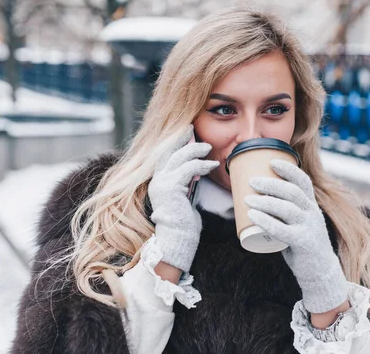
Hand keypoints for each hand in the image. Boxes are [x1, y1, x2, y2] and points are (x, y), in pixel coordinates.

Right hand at [148, 125, 219, 271]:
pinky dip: (202, 164)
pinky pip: (189, 168)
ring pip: (180, 157)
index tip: (186, 132)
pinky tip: (212, 164)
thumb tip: (196, 172)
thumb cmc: (184, 225)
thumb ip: (186, 184)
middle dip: (181, 138)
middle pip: (169, 151)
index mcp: (159, 182)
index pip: (165, 156)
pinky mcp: (171, 187)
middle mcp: (157, 181)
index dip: (175, 142)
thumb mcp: (184, 198)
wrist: (177, 240)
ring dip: (196, 150)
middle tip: (193, 128)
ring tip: (208, 148)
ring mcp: (162, 183)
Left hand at [244, 159, 348, 312]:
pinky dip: (266, 221)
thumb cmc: (302, 246)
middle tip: (251, 181)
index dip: (288, 169)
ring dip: (265, 201)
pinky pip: (283, 229)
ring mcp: (310, 228)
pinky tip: (253, 215)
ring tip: (247, 198)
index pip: (303, 181)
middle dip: (270, 183)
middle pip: (292, 192)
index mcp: (312, 206)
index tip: (271, 162)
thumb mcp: (298, 224)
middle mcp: (313, 214)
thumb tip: (256, 200)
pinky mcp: (304, 243)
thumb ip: (284, 214)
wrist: (320, 273)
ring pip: (287, 208)